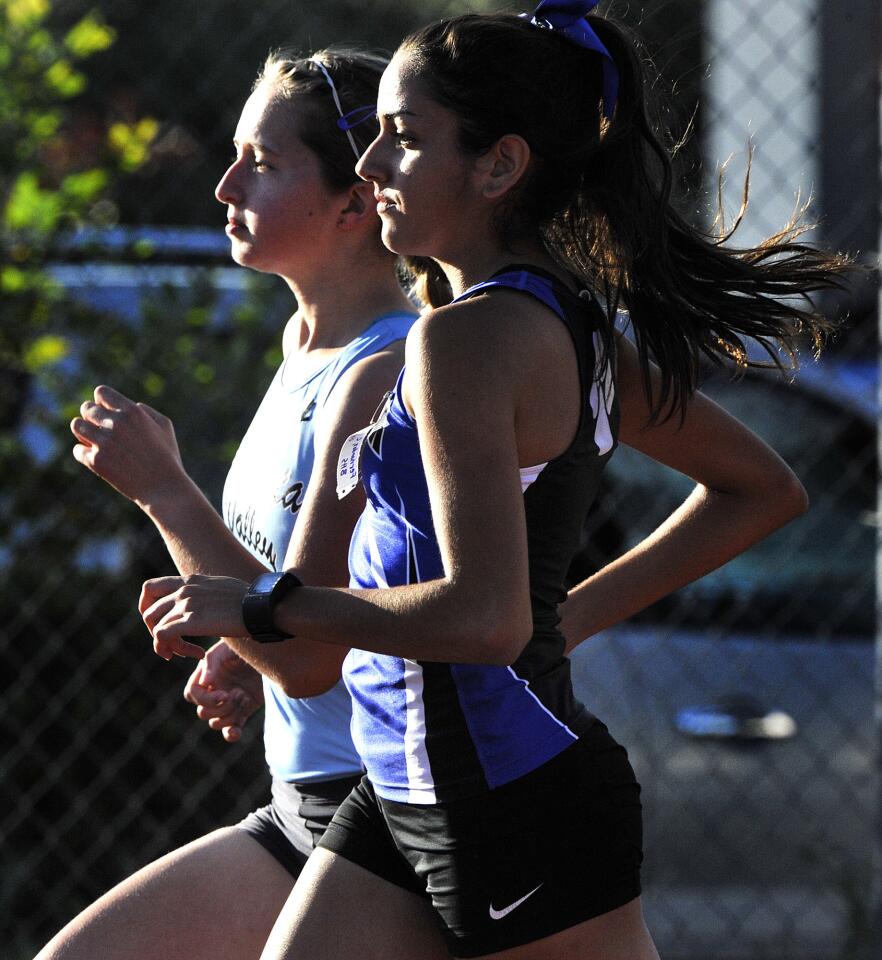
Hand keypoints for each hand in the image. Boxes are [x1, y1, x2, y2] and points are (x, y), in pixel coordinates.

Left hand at [71, 385, 184, 505]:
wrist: (164, 489)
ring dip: (83, 432)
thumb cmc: (167, 458)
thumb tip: (129, 405)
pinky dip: (84, 453)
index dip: (101, 402)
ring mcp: (104, 442)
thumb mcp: (165, 427)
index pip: (101, 393)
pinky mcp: (96, 461)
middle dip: (91, 417)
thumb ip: (145, 411)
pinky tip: (97, 458)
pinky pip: (78, 450)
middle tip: (100, 430)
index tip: (105, 412)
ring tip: (94, 441)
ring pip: (77, 426)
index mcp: (132, 412)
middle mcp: (116, 423)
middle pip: (87, 408)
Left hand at [140, 574, 249, 660]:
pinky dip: (173, 649)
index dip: (147, 608)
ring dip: (168, 646)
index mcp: (190, 580)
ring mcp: (186, 603)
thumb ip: (204, 593)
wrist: (263, 606)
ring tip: (185, 653)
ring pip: (156, 628)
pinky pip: (163, 637)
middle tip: (172, 645)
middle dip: (155, 633)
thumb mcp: (221, 588)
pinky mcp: (191, 620)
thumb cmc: (251, 601)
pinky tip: (195, 655)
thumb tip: (201, 603)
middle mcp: (184, 589)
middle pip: (148, 612)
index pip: (149, 588)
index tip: (160, 623)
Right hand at [184, 640, 263, 741]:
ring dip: (228, 715)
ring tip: (243, 697)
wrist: (274, 652)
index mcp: (207, 676)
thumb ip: (212, 662)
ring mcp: (228, 703)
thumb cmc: (247, 645)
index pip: (192, 694)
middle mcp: (214, 691)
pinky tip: (236, 732)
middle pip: (203, 712)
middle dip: (219, 707)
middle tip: (236, 693)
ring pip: (215, 723)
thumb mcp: (228, 647)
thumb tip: (204, 682)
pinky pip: (231, 729)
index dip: (205, 698)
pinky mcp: (243, 711)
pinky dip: (231, 734)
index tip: (224, 693)